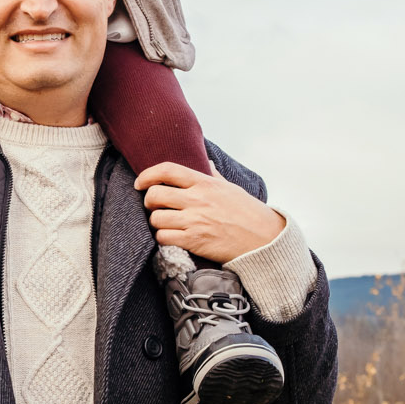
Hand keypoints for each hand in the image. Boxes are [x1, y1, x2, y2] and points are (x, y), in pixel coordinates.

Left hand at [133, 163, 285, 262]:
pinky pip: (164, 238)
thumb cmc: (249, 213)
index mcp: (205, 183)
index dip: (147, 175)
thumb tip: (207, 162)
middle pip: (155, 195)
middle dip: (148, 201)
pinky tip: (172, 238)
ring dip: (156, 223)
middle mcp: (197, 200)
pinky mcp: (194, 241)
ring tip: (165, 224)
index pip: (167, 170)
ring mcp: (195, 221)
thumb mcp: (231, 188)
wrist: (264, 239)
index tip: (140, 183)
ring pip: (156, 219)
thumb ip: (214, 176)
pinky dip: (163, 238)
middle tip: (153, 206)